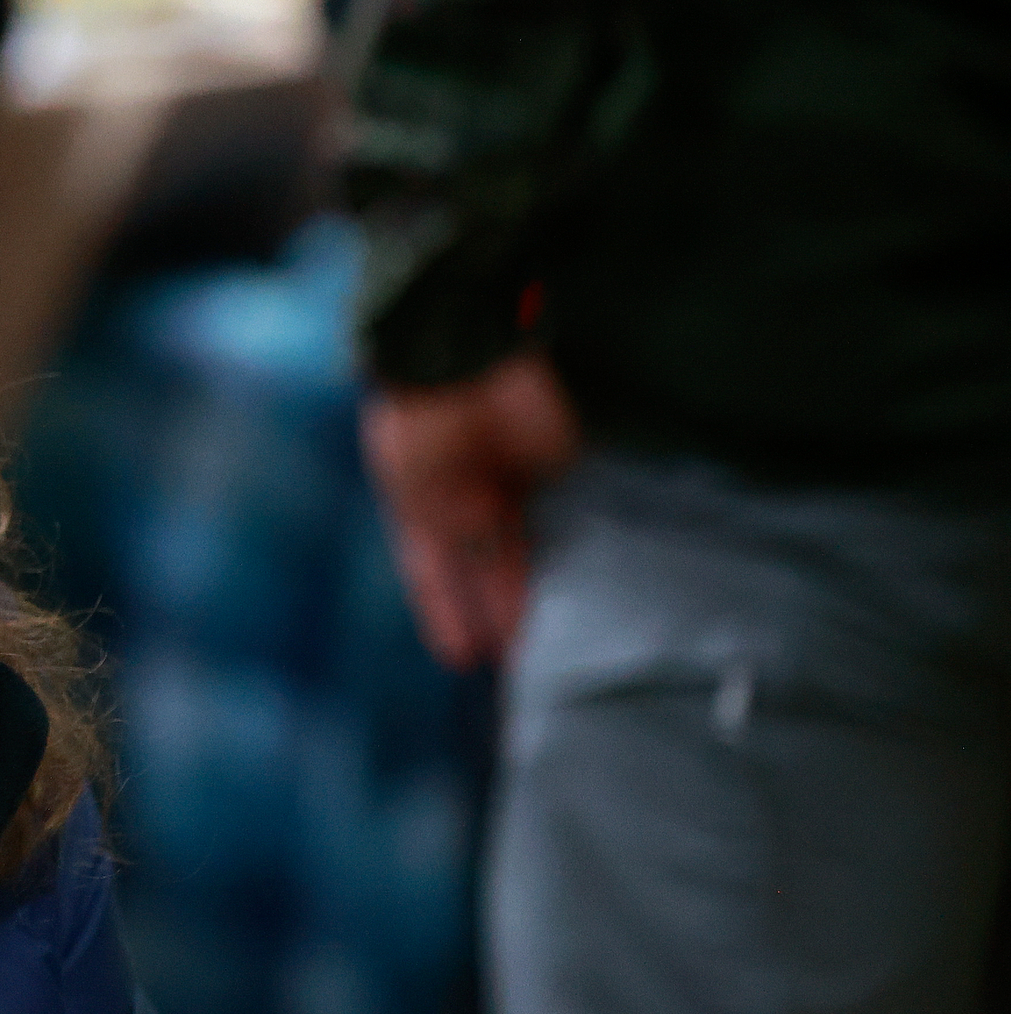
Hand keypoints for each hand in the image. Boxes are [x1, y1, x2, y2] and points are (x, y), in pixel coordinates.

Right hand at [360, 352, 580, 668]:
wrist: (464, 352)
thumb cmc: (424, 424)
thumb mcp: (425, 494)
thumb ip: (463, 544)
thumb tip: (496, 595)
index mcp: (420, 508)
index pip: (432, 575)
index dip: (446, 614)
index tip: (463, 658)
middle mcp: (465, 502)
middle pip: (485, 568)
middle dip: (500, 610)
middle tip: (521, 660)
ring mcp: (511, 483)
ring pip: (527, 549)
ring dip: (538, 588)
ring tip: (558, 637)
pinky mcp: (558, 464)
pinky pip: (569, 515)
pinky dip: (577, 546)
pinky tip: (592, 582)